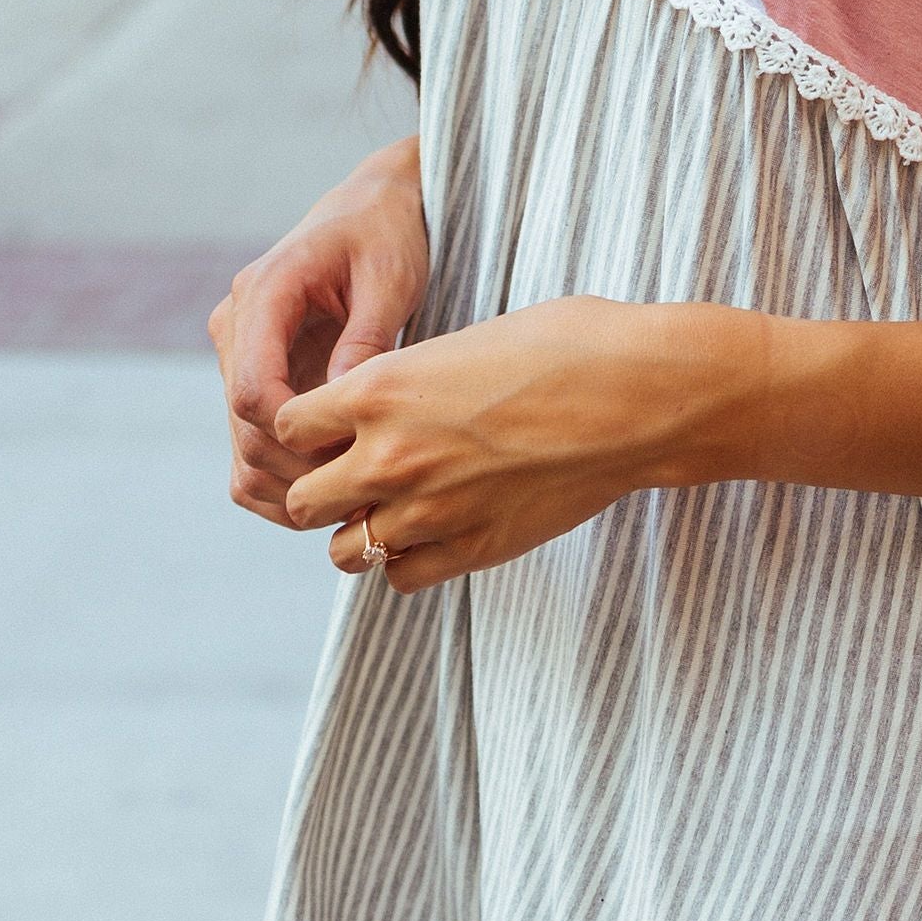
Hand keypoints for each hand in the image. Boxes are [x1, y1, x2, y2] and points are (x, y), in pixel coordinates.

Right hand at [211, 138, 430, 526]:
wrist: (373, 209)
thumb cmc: (387, 233)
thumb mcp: (390, 276)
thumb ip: (367, 337)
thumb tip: (344, 402)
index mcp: (262, 295)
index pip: (251, 391)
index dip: (295, 437)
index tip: (355, 452)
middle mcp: (237, 328)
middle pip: (244, 430)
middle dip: (301, 469)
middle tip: (368, 484)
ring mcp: (240, 358)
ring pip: (243, 453)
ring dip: (291, 486)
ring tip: (356, 496)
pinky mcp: (256, 379)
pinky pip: (251, 452)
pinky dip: (284, 483)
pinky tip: (336, 488)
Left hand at [276, 296, 761, 595]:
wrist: (638, 397)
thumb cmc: (566, 346)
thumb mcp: (461, 342)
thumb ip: (403, 383)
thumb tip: (377, 403)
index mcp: (377, 390)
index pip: (283, 426)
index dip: (306, 426)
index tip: (333, 422)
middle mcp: (388, 456)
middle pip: (300, 500)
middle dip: (321, 487)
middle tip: (356, 472)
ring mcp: (428, 511)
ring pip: (343, 551)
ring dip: (360, 530)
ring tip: (397, 505)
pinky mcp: (472, 550)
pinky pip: (401, 577)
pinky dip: (408, 559)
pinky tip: (438, 528)